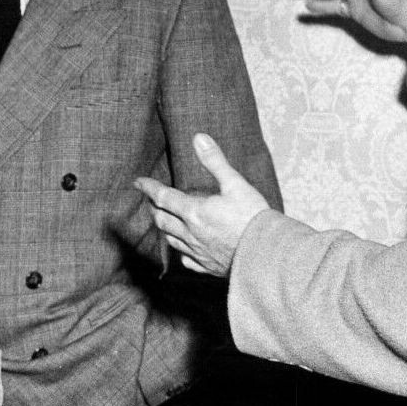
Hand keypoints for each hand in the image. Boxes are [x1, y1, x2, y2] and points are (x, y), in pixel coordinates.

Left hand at [134, 134, 272, 276]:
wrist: (268, 254)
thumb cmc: (254, 217)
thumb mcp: (236, 184)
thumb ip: (215, 161)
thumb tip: (198, 138)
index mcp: (195, 212)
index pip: (163, 197)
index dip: (149, 188)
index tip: (138, 182)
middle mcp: (191, 233)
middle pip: (162, 220)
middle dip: (154, 208)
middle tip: (151, 200)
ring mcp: (198, 252)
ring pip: (171, 240)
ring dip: (164, 228)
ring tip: (163, 219)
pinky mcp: (207, 267)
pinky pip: (186, 260)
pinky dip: (181, 250)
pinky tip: (184, 248)